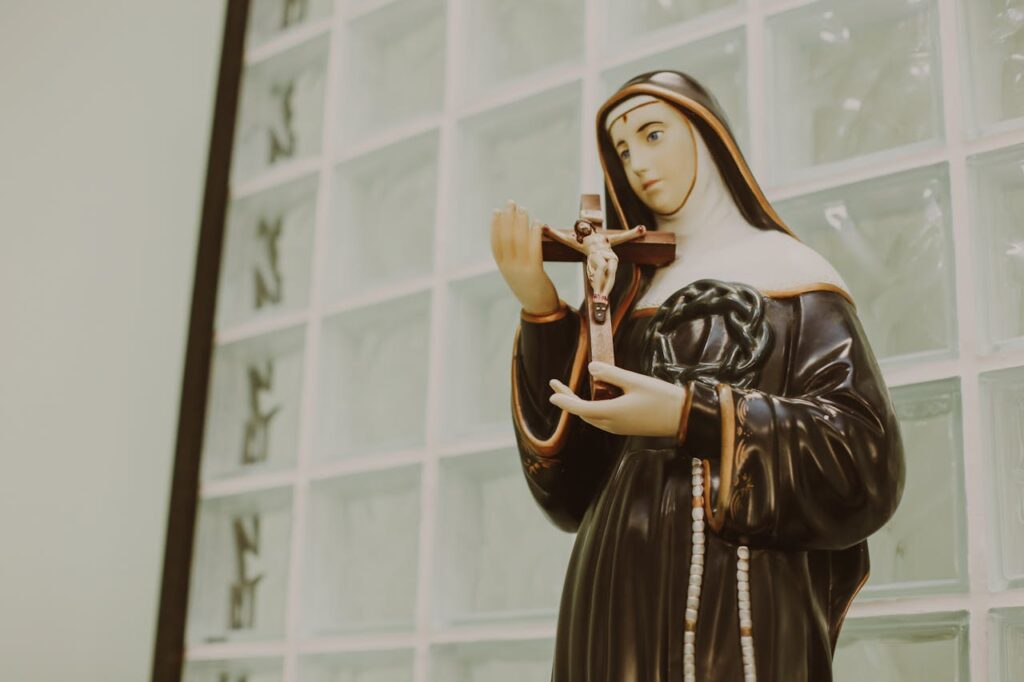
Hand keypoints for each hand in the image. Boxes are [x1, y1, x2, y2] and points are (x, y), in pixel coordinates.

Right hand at [491, 199, 558, 314]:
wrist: (538, 307)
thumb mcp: (517, 273)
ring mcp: (520, 269)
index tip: (497, 211)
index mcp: (503, 267)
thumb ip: (514, 258)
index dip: (495, 225)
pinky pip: (533, 249)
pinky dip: (534, 234)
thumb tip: (518, 236)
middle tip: (511, 203)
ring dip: (521, 222)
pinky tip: (537, 223)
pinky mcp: (534, 271)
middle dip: (508, 218)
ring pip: (518, 240)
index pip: (495, 242)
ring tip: (524, 209)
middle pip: (506, 237)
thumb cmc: (530, 288)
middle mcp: (508, 267)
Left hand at [549, 362, 685, 437]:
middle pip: (583, 413)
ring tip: (569, 390)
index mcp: (612, 413)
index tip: (552, 393)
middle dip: (568, 400)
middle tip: (556, 385)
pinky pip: (602, 419)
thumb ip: (612, 374)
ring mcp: (619, 428)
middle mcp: (612, 424)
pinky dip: (592, 408)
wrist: (684, 417)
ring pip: (592, 417)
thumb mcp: (635, 381)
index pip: (580, 408)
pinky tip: (594, 397)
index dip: (565, 400)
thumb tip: (591, 368)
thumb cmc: (661, 398)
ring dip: (579, 405)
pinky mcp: (626, 427)